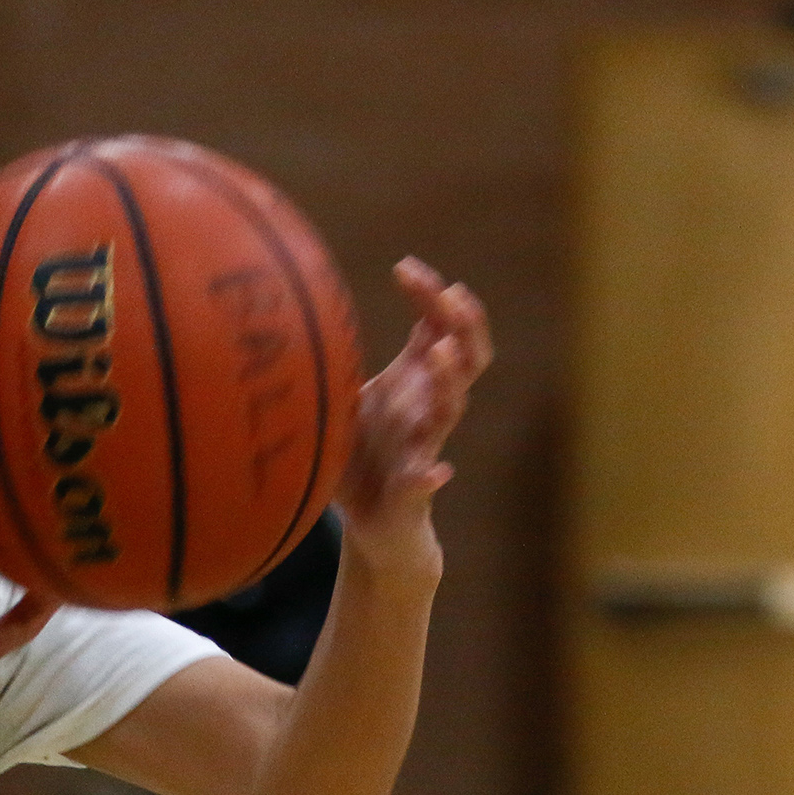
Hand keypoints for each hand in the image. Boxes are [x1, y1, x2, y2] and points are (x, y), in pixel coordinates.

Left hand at [336, 258, 494, 572]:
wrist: (375, 526)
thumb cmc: (362, 458)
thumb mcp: (353, 400)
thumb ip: (351, 362)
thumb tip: (326, 309)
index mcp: (416, 384)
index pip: (439, 327)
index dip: (430, 295)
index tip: (405, 267)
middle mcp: (429, 408)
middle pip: (466, 357)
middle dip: (463, 324)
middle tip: (451, 295)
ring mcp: (425, 447)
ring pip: (449, 409)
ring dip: (449, 381)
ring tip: (442, 353)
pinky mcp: (413, 491)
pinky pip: (425, 482)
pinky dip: (431, 476)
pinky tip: (436, 472)